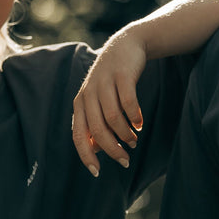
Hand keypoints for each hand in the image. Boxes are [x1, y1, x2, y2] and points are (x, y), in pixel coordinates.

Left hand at [72, 28, 147, 175]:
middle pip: (97, 129)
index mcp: (80, 104)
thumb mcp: (100, 101)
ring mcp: (104, 83)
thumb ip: (95, 123)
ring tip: (134, 141)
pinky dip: (134, 116)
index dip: (86, 156)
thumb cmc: (113, 81)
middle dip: (112, 149)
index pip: (79, 136)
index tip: (97, 173)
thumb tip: (95, 149)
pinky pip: (128, 101)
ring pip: (112, 118)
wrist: (126, 46)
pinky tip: (140, 123)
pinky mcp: (121, 75)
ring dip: (124, 134)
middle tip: (125, 161)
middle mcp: (88, 94)